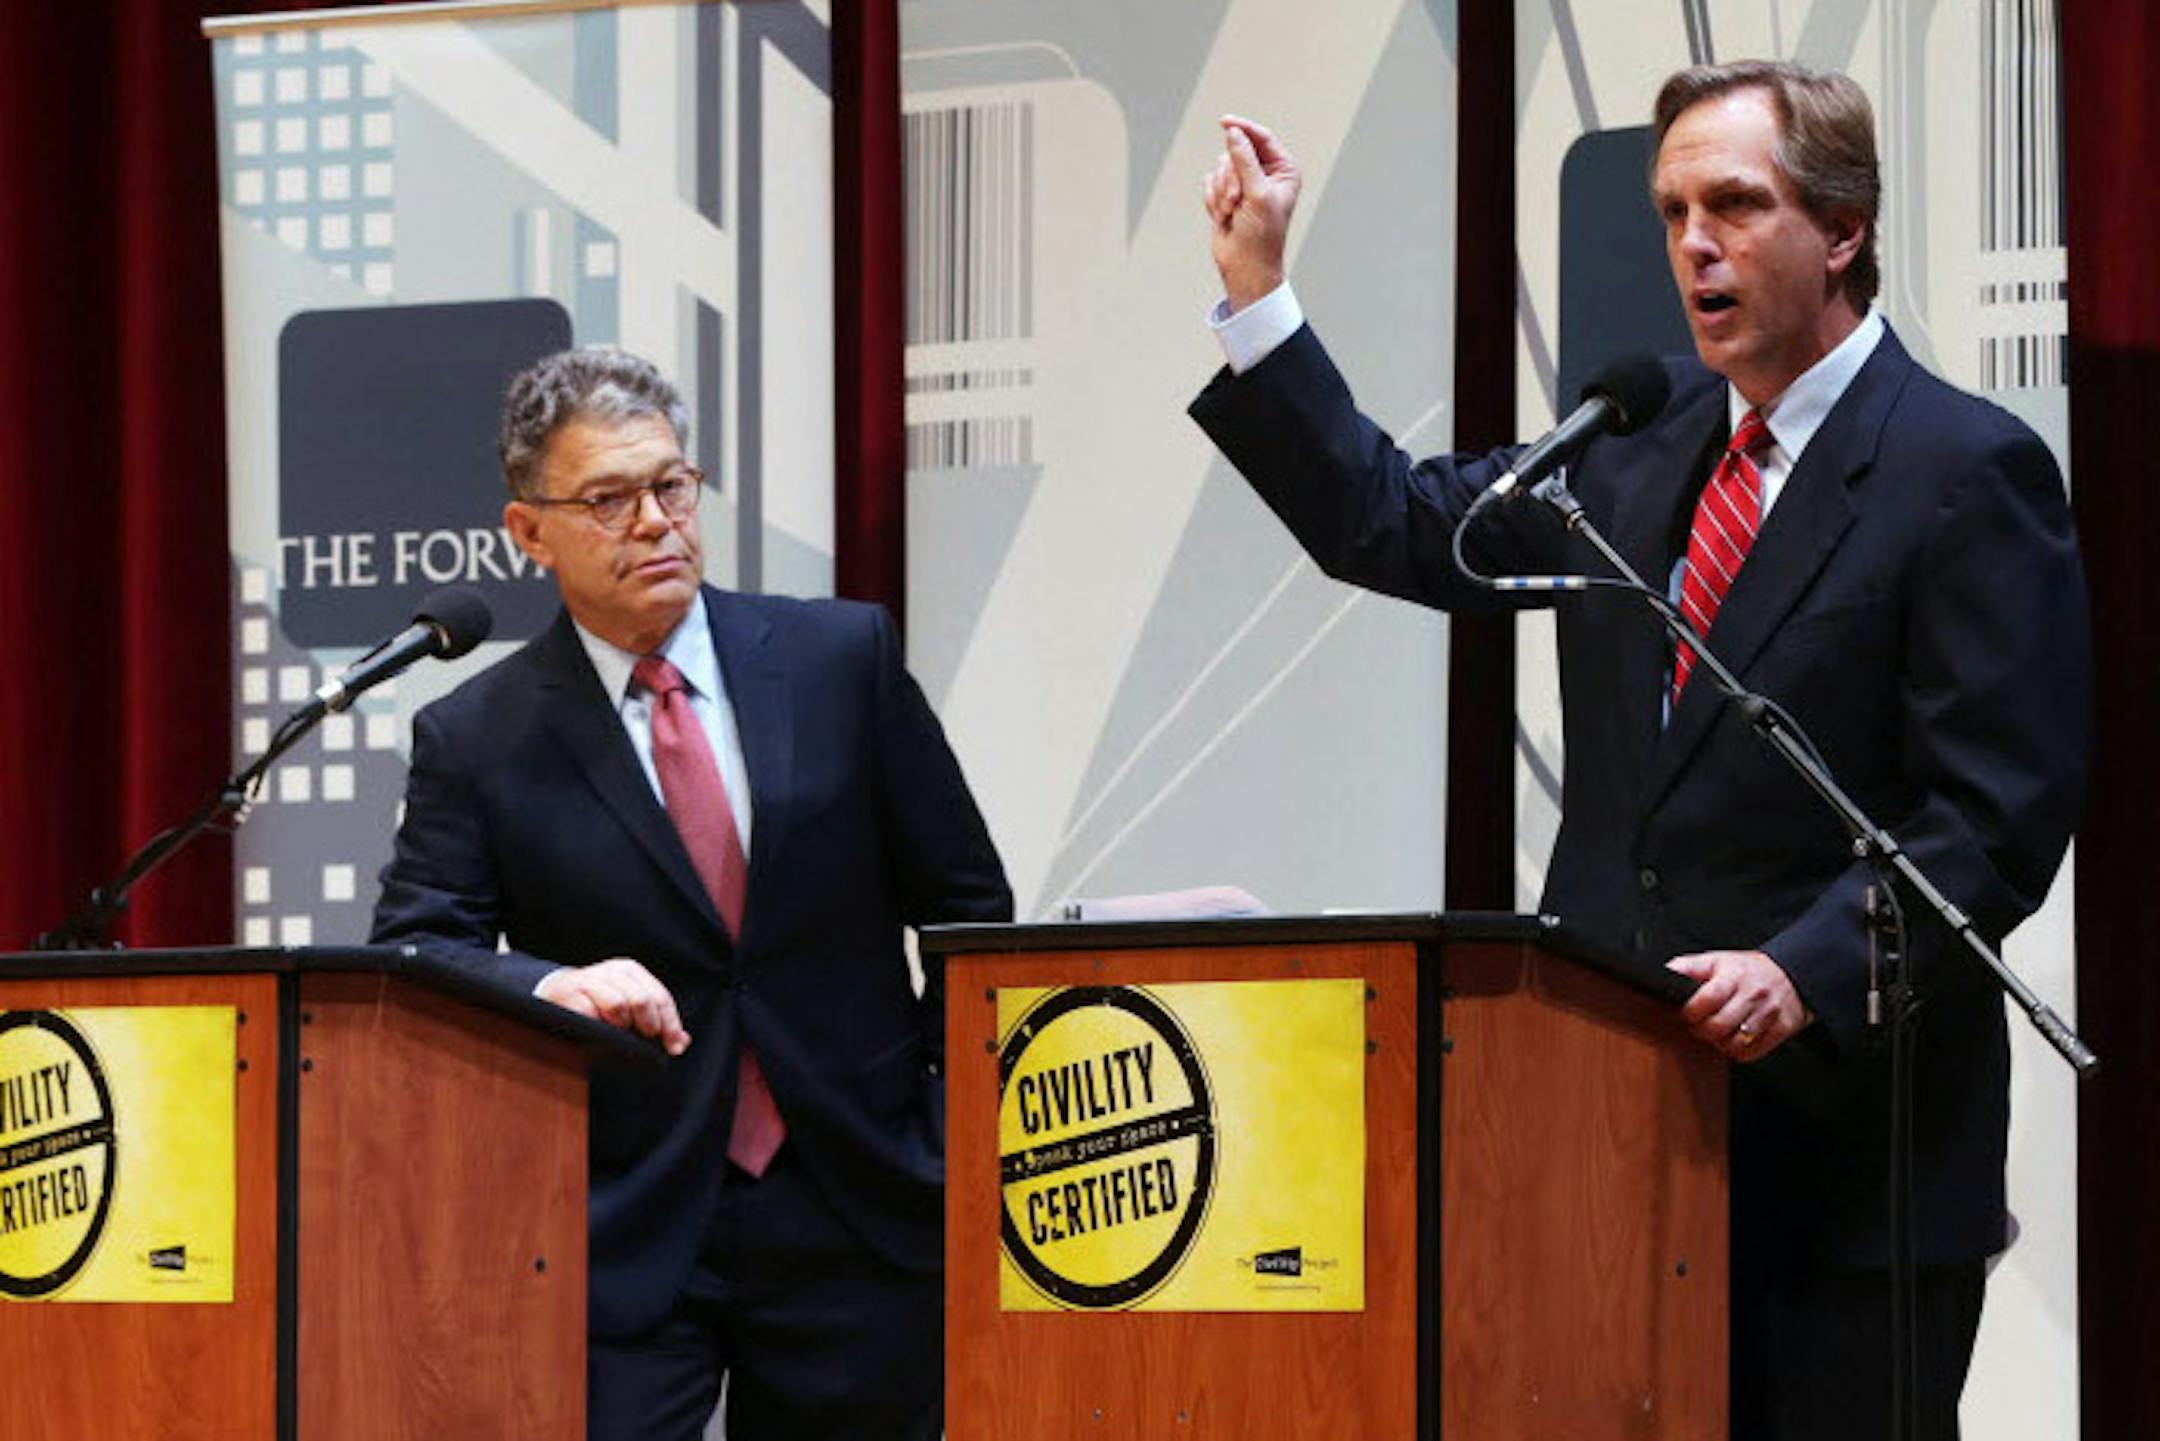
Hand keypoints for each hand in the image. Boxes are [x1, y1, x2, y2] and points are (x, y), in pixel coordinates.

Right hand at [538, 957, 690, 1055]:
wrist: (553, 993)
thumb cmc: (597, 1004)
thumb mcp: (629, 1007)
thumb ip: (657, 1022)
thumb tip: (682, 1042)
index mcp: (630, 972)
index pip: (659, 997)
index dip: (670, 1024)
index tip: (674, 1048)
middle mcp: (612, 971)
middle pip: (642, 1000)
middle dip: (647, 1025)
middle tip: (644, 1039)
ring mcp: (589, 980)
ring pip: (618, 1005)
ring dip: (619, 1024)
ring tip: (614, 1031)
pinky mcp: (568, 993)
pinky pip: (589, 1013)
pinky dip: (597, 1025)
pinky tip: (595, 1031)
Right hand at [1202, 114, 1300, 311]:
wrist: (1245, 266)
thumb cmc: (1261, 236)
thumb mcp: (1257, 194)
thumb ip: (1245, 161)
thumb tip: (1234, 133)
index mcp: (1283, 171)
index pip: (1262, 138)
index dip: (1243, 129)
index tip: (1224, 122)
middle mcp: (1264, 174)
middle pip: (1236, 152)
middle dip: (1231, 178)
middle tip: (1236, 200)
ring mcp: (1244, 184)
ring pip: (1220, 167)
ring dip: (1221, 192)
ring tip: (1231, 213)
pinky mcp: (1225, 194)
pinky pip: (1209, 182)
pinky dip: (1212, 199)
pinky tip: (1223, 216)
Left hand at [1667, 949, 1809, 1061]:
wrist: (1790, 974)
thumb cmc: (1746, 970)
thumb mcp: (1716, 960)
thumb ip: (1688, 967)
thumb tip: (1664, 972)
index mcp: (1734, 975)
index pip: (1708, 999)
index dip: (1691, 1011)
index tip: (1686, 1013)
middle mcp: (1753, 994)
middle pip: (1718, 1026)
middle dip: (1701, 1030)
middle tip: (1698, 1025)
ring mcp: (1769, 1013)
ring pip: (1734, 1043)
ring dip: (1719, 1042)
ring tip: (1716, 1032)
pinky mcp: (1782, 1029)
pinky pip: (1750, 1053)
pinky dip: (1736, 1051)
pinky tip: (1732, 1040)